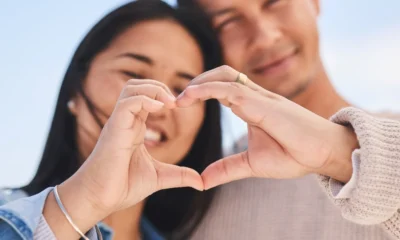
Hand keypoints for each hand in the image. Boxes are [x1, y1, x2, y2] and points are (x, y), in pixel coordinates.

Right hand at [53, 80, 202, 234]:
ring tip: (170, 103)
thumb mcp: (159, 178)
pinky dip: (145, 100)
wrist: (99, 199)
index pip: (147, 98)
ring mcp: (119, 123)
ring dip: (154, 89)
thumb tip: (201, 183)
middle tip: (177, 102)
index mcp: (135, 127)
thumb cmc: (123, 186)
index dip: (164, 96)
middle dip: (159, 86)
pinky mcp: (114, 129)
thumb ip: (180, 176)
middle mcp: (126, 121)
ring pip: (132, 88)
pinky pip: (127, 103)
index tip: (181, 107)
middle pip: (138, 86)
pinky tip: (161, 109)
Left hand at [177, 66, 357, 189]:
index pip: (221, 89)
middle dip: (198, 81)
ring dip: (200, 83)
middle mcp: (254, 97)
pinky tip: (192, 96)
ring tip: (180, 98)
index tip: (179, 104)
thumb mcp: (251, 164)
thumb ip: (226, 169)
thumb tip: (202, 181)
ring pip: (225, 76)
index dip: (200, 91)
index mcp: (251, 106)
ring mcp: (260, 98)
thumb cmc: (293, 155)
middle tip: (176, 99)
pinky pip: (233, 89)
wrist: (322, 154)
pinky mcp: (264, 104)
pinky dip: (209, 89)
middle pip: (222, 74)